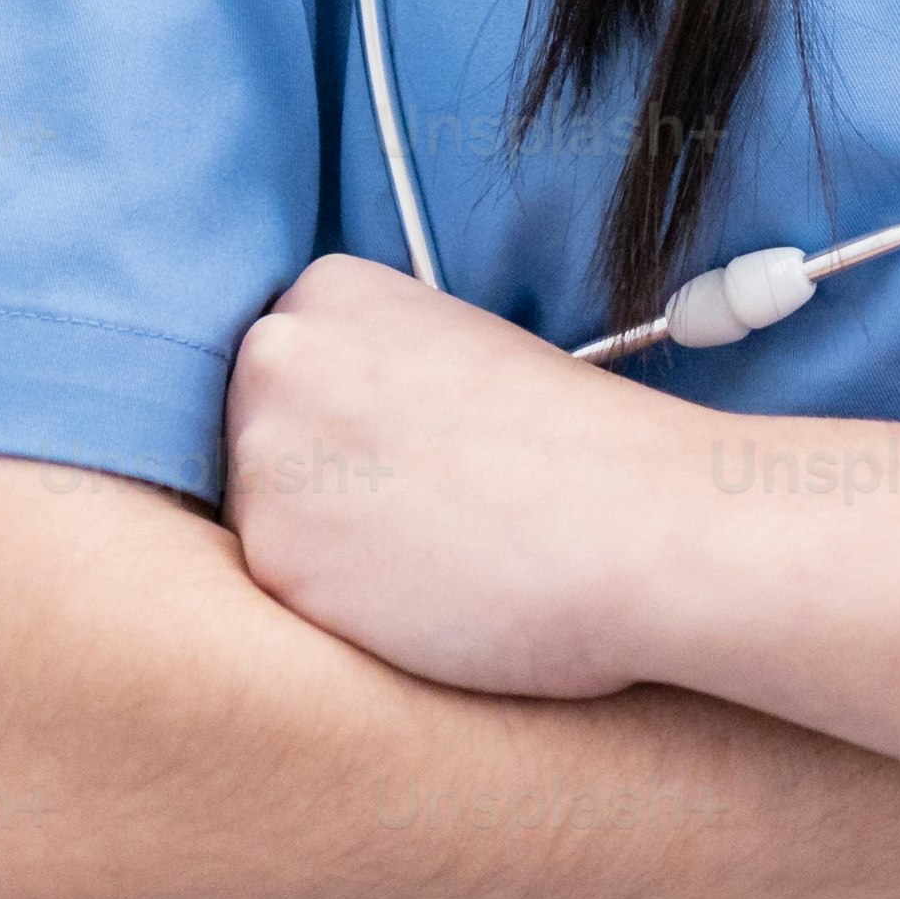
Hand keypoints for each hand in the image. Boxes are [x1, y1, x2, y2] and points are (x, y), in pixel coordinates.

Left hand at [222, 252, 687, 700]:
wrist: (644, 526)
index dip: (343, 420)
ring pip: (264, 520)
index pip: (284, 364)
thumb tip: (331, 435)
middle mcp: (277, 358)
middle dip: (317, 477)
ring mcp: (266, 459)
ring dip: (324, 547)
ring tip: (432, 553)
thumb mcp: (463, 356)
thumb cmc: (582, 449)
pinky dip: (341, 609)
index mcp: (329, 290)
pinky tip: (423, 595)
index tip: (402, 449)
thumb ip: (375, 375)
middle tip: (418, 508)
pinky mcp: (275, 561)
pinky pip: (286, 594)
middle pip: (256, 434)